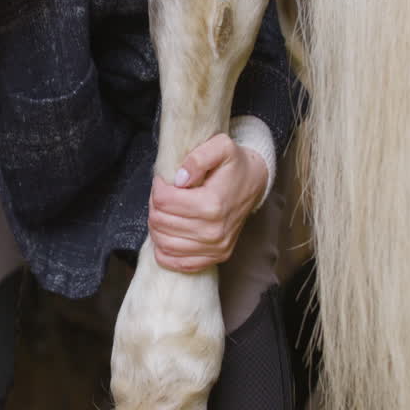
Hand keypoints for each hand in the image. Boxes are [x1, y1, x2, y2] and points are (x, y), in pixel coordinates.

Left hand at [148, 132, 267, 272]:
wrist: (254, 184)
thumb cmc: (234, 165)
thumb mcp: (221, 147)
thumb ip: (198, 157)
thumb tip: (179, 179)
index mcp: (212, 204)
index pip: (163, 201)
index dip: (158, 187)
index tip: (164, 181)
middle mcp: (214, 231)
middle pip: (160, 221)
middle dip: (155, 205)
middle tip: (164, 195)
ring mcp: (215, 248)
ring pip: (163, 242)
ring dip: (157, 225)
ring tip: (166, 211)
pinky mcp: (214, 258)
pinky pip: (175, 262)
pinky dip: (163, 249)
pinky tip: (167, 233)